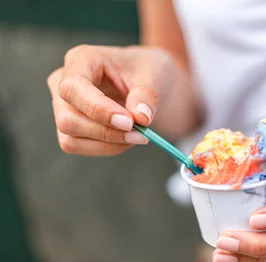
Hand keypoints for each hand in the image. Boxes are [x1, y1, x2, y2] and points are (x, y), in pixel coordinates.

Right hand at [47, 45, 176, 155]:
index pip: (73, 87)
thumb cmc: (146, 71)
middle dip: (107, 132)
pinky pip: (78, 147)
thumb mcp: (154, 74)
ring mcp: (62, 106)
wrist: (147, 82)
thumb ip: (147, 95)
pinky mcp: (69, 127)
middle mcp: (62, 82)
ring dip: (108, 144)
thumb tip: (141, 118)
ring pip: (70, 138)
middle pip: (68, 118)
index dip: (98, 109)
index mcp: (81, 59)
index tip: (129, 122)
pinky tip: (126, 139)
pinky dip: (107, 148)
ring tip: (138, 136)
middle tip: (142, 134)